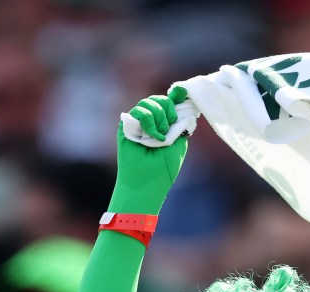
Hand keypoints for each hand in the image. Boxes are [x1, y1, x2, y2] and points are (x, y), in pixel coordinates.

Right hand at [109, 87, 189, 215]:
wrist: (148, 182)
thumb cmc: (164, 168)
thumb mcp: (179, 142)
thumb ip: (181, 122)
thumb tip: (182, 98)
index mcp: (165, 125)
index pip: (169, 103)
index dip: (175, 96)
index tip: (181, 92)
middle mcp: (151, 122)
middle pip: (160, 99)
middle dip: (168, 111)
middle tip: (168, 129)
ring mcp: (138, 123)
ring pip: (149, 103)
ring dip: (158, 119)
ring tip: (159, 138)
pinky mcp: (127, 125)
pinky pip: (139, 110)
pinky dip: (149, 122)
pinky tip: (150, 136)